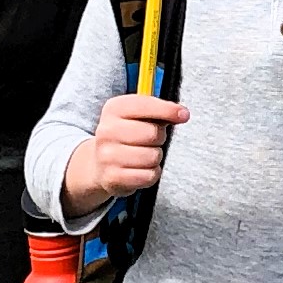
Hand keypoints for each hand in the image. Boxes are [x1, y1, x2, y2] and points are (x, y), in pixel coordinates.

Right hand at [67, 95, 186, 205]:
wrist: (99, 163)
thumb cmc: (127, 135)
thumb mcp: (138, 115)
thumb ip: (160, 111)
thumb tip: (182, 114)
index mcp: (113, 109)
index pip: (145, 105)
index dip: (169, 110)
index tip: (183, 115)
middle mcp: (106, 131)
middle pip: (153, 133)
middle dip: (160, 138)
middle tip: (151, 141)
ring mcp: (107, 155)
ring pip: (153, 157)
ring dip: (156, 157)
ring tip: (144, 155)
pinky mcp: (112, 178)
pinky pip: (149, 176)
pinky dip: (151, 174)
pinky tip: (140, 169)